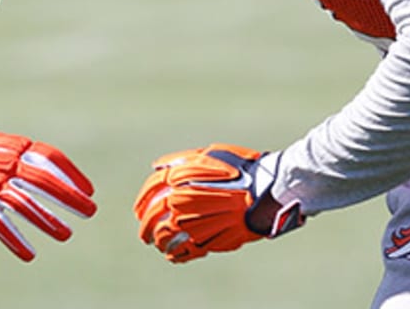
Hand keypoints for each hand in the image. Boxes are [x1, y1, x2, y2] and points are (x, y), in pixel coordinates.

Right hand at [0, 132, 95, 261]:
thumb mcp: (3, 145)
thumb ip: (29, 155)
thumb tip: (61, 173)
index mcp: (14, 146)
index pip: (50, 157)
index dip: (72, 174)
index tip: (89, 190)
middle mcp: (3, 163)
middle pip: (42, 181)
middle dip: (68, 197)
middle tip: (88, 211)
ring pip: (23, 204)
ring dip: (46, 221)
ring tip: (65, 234)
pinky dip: (14, 239)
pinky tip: (28, 253)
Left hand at [133, 143, 302, 263]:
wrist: (270, 189)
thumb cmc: (242, 169)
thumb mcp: (213, 155)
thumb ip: (183, 161)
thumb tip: (157, 167)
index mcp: (186, 177)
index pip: (153, 188)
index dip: (142, 200)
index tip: (139, 210)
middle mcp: (189, 199)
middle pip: (155, 216)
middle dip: (146, 226)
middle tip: (144, 234)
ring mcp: (202, 220)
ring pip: (169, 236)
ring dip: (160, 241)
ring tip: (158, 244)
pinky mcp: (216, 238)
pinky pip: (190, 250)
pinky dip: (178, 254)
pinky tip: (173, 254)